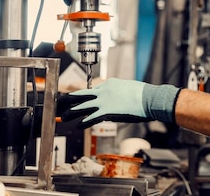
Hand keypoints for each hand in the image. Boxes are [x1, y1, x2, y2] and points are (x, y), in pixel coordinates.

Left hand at [58, 78, 180, 128]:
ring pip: (82, 106)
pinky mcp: (107, 112)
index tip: (77, 99)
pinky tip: (78, 126)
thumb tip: (116, 97)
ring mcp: (104, 101)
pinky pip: (91, 118)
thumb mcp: (128, 88)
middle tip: (60, 103)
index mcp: (109, 83)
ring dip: (71, 113)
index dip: (83, 95)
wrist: (150, 99)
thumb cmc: (143, 94)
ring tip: (63, 117)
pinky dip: (83, 123)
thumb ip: (118, 92)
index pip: (92, 89)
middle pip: (82, 95)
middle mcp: (104, 91)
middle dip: (69, 100)